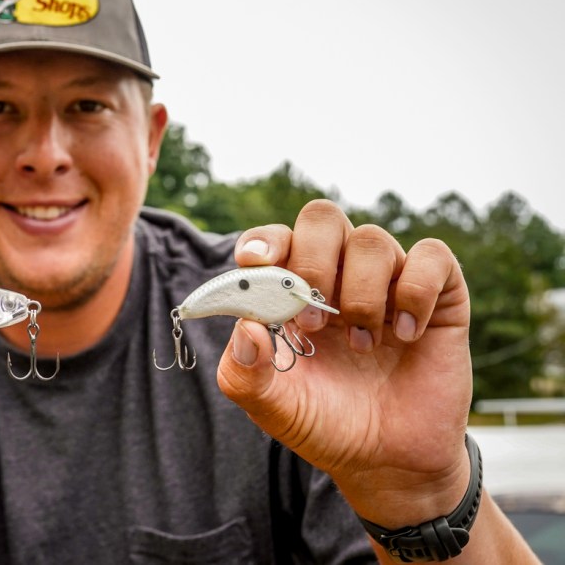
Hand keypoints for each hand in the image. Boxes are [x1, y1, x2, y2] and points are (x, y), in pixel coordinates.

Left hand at [216, 199, 472, 526]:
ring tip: (362, 346)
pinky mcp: (438, 297)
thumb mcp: (272, 408)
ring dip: (362, 293)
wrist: (388, 463)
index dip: (264, 241)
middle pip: (322, 218)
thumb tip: (244, 327)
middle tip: (313, 323)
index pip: (275, 239)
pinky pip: (433, 257)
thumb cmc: (324, 423)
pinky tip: (407, 336)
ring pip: (372, 239)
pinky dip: (416, 290)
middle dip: (313, 261)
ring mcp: (388, 282)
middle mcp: (338, 275)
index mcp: (291, 290)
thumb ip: (243, 373)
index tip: (256, 263)